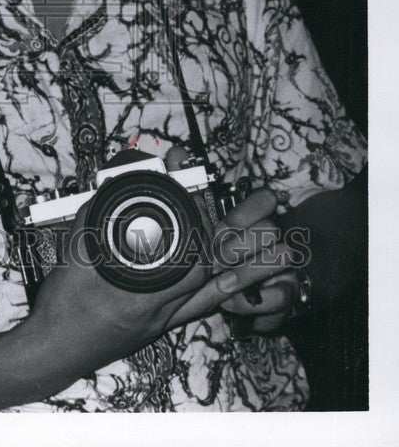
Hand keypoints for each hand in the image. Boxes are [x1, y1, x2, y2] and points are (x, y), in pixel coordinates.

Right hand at [25, 148, 298, 378]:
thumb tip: (121, 182)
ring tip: (285, 247)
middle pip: (214, 269)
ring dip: (253, 266)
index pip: (186, 258)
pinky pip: (206, 306)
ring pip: (219, 290)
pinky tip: (253, 276)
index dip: (204, 223)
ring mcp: (167, 317)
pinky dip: (230, 287)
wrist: (55, 349)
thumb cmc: (62, 303)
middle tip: (268, 205)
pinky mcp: (165, 324)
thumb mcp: (74, 250)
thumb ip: (98, 215)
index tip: (214, 193)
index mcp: (139, 291)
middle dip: (244, 235)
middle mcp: (161, 308)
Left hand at [163, 145, 300, 333]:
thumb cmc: (214, 250)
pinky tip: (233, 306)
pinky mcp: (284, 295)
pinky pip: (282, 297)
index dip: (246, 211)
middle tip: (217, 260)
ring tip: (222, 287)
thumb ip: (189, 183)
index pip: (265, 198)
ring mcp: (283, 266)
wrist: (238, 290)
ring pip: (283, 258)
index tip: (226, 226)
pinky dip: (257, 305)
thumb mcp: (199, 220)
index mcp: (251, 218)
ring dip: (249, 275)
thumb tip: (176, 153)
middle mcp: (271, 238)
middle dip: (242, 247)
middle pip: (271, 230)